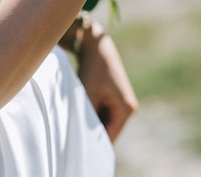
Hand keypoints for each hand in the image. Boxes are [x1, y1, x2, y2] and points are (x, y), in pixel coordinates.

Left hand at [77, 19, 137, 141]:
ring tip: (75, 121)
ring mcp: (123, 103)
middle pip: (108, 131)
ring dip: (91, 123)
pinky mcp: (116, 99)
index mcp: (126, 109)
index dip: (94, 146)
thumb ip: (88, 118)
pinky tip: (80, 111)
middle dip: (92, 134)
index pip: (110, 137)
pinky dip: (92, 115)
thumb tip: (83, 139)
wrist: (96, 47)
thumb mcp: (89, 96)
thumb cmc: (93, 70)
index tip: (77, 153)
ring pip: (104, 123)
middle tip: (72, 139)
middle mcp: (128, 108)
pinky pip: (103, 115)